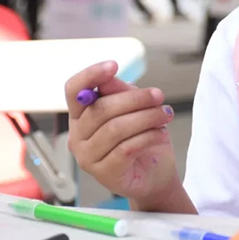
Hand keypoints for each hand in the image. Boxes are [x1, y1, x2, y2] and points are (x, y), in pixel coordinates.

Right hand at [65, 61, 177, 204]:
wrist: (153, 174)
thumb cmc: (140, 137)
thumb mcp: (132, 108)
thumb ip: (119, 92)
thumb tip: (109, 75)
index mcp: (80, 116)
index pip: (73, 91)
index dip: (90, 75)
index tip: (114, 65)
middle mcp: (77, 137)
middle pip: (100, 109)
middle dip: (135, 99)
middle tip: (159, 95)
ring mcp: (87, 158)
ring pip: (115, 128)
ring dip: (146, 117)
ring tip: (166, 114)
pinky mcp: (104, 174)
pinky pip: (126, 148)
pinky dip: (148, 136)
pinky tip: (162, 133)